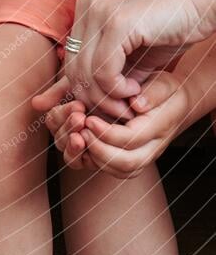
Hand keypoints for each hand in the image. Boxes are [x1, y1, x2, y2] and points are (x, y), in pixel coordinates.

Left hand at [49, 71, 189, 177]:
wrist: (176, 103)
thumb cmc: (166, 90)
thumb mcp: (164, 83)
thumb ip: (153, 93)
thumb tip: (136, 103)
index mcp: (159, 127)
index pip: (132, 139)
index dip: (107, 133)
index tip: (88, 119)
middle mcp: (153, 148)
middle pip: (126, 163)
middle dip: (99, 150)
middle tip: (80, 131)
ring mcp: (144, 156)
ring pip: (120, 170)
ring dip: (96, 158)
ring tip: (78, 137)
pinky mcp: (135, 159)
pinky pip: (116, 170)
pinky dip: (98, 162)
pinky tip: (84, 144)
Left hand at [66, 0, 214, 107]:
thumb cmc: (177, 21)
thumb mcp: (137, 48)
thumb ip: (113, 66)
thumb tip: (94, 97)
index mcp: (87, 6)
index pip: (72, 59)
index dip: (90, 90)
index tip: (115, 103)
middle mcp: (87, 4)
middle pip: (74, 69)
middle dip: (96, 99)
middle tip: (122, 110)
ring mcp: (100, 10)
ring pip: (85, 74)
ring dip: (108, 99)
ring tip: (131, 102)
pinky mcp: (117, 22)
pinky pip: (103, 72)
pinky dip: (117, 91)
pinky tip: (136, 90)